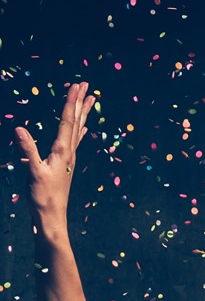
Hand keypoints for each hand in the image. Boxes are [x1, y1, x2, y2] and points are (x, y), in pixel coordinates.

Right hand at [14, 82, 94, 226]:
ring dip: (83, 112)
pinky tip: (82, 126)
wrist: (52, 216)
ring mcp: (69, 157)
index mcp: (63, 150)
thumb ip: (27, 149)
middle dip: (80, 102)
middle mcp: (69, 152)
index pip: (67, 120)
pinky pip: (74, 140)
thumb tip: (19, 128)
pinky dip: (78, 128)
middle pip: (76, 121)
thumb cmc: (42, 196)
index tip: (77, 85)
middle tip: (87, 85)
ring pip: (78, 129)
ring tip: (91, 99)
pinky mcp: (66, 163)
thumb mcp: (32, 171)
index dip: (71, 101)